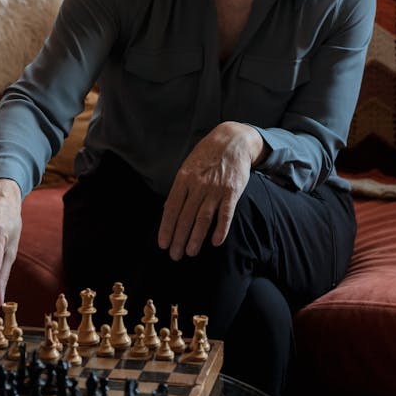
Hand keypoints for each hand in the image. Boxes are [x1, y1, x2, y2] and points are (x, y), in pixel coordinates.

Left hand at [158, 122, 265, 259]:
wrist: (232, 140)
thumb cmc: (207, 155)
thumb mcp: (187, 166)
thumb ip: (179, 188)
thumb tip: (167, 208)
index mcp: (184, 178)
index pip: (171, 208)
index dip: (166, 227)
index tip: (162, 243)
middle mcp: (198, 185)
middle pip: (185, 217)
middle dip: (178, 238)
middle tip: (174, 255)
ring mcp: (215, 189)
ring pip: (203, 218)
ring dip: (196, 237)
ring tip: (190, 252)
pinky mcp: (232, 191)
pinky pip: (226, 214)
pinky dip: (221, 229)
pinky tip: (215, 242)